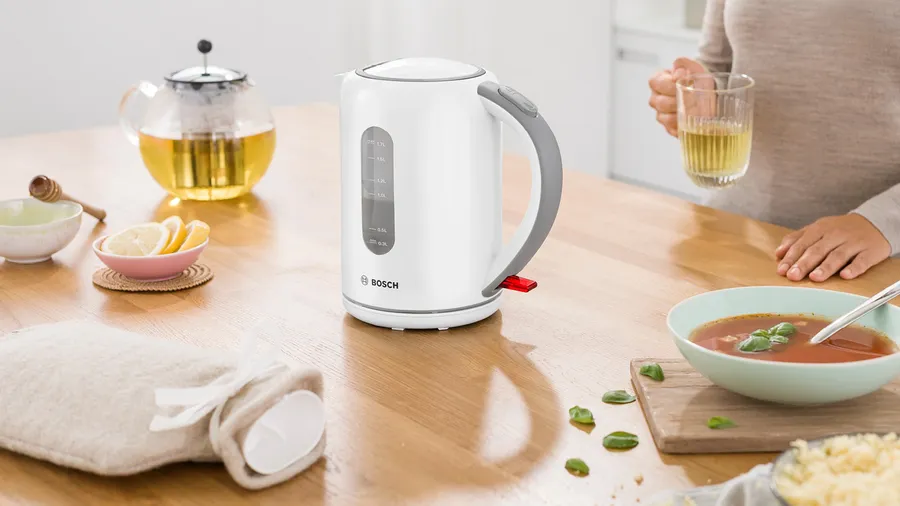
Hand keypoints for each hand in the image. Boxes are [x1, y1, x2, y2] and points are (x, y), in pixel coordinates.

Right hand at [648, 57, 705, 136]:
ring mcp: (661, 114)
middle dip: (676, 101)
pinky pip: (672, 130)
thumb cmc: (698, 79)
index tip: (681, 84)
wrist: (709, 93)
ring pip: (665, 118)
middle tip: (692, 99)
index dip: (667, 85)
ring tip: (694, 111)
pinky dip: (682, 127)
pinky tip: (691, 123)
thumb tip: (678, 74)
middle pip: (660, 103)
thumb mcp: (694, 67)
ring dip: (680, 115)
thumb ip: (685, 65)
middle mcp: (656, 98)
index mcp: (658, 81)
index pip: (654, 82)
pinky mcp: (669, 127)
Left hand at [775, 214, 890, 281]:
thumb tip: (778, 253)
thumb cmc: (839, 230)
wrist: (874, 223)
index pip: (803, 244)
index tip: (781, 270)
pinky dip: (854, 268)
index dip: (791, 257)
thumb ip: (797, 239)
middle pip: (818, 250)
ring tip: (815, 278)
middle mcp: (836, 234)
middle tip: (793, 276)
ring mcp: (854, 242)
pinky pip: (862, 261)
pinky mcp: (871, 251)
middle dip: (804, 263)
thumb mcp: (817, 229)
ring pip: (838, 255)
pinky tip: (845, 275)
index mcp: (820, 229)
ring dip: (826, 267)